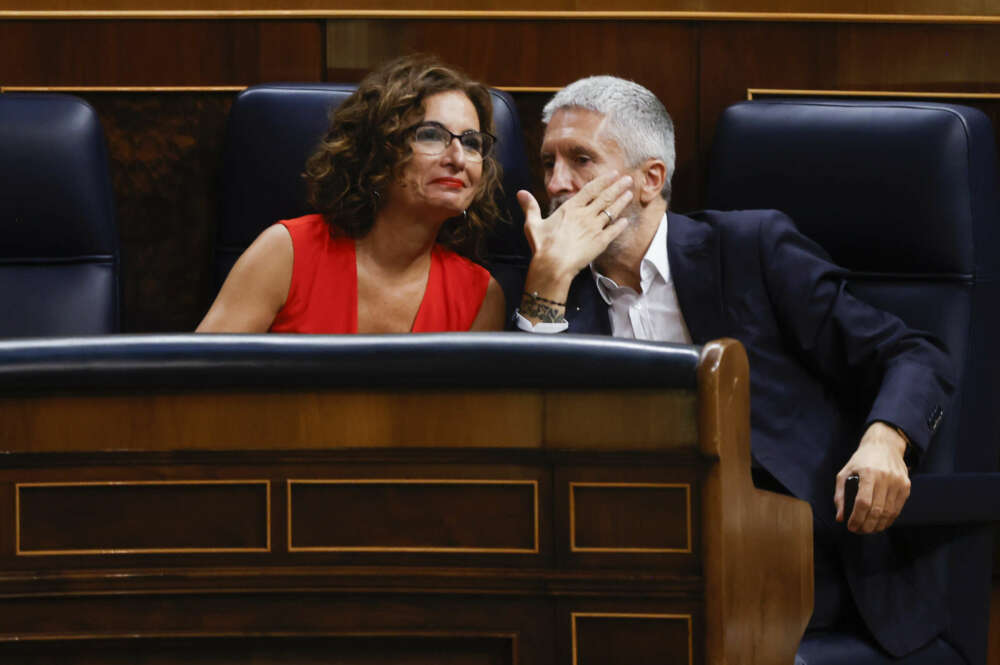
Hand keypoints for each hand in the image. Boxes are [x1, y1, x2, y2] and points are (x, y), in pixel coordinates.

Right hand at [518, 172, 633, 286]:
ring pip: (611, 212)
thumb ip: (530, 207)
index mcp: (570, 209)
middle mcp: (585, 215)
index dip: (603, 181)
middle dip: (617, 187)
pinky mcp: (600, 243)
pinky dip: (620, 225)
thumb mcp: (533, 224)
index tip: (613, 174)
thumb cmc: (542, 245)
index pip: (590, 190)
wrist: (554, 265)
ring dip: (621, 202)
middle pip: (605, 198)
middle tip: (628, 179)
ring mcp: (594, 228)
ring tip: (630, 194)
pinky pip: (613, 231)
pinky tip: (626, 220)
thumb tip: (521, 193)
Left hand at [834, 422, 910, 533]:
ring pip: (889, 512)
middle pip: (877, 510)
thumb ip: (840, 495)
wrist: (884, 445)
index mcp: (868, 473)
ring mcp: (898, 482)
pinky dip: (888, 519)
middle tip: (858, 531)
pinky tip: (880, 524)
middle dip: (866, 525)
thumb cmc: (861, 460)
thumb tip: (840, 517)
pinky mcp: (906, 486)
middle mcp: (885, 477)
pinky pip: (897, 508)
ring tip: (867, 529)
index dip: (857, 518)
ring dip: (878, 525)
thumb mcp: (845, 472)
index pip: (863, 502)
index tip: (850, 526)